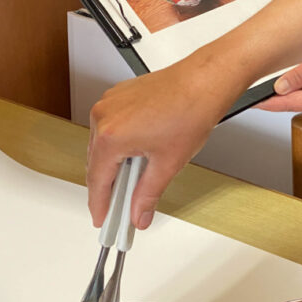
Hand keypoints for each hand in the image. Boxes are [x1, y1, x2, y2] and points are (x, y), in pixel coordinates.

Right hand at [87, 52, 249, 229]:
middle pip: (97, 164)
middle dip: (109, 188)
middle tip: (120, 210)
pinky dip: (120, 145)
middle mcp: (103, 116)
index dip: (100, 206)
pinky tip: (137, 156)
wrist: (205, 81)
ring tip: (133, 184)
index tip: (102, 220)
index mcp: (110, 135)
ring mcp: (109, 104)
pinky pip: (110, 128)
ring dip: (115, 166)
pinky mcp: (119, 97)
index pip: (98, 181)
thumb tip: (138, 214)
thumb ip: (147, 194)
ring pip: (103, 145)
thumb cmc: (190, 110)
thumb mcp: (168, 163)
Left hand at [255, 41, 301, 111]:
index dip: (266, 103)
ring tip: (264, 83)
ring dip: (282, 88)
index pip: (287, 104)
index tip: (250, 102)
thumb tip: (279, 87)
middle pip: (290, 100)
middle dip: (271, 97)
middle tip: (251, 92)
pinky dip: (293, 81)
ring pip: (296, 93)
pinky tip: (286, 75)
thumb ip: (299, 75)